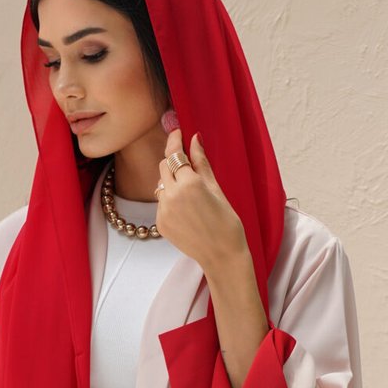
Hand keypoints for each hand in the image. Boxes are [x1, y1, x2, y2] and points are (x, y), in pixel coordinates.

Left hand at [155, 117, 247, 273]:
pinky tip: (187, 211)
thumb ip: (201, 162)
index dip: (174, 140)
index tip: (177, 132)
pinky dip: (170, 201)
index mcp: (190, 183)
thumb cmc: (227, 223)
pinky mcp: (160, 224)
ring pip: (161, 185)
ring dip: (171, 182)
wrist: (222, 256)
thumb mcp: (216, 188)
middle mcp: (172, 195)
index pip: (175, 154)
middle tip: (186, 162)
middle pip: (164, 166)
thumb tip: (194, 138)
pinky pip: (161, 203)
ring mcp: (163, 211)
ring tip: (190, 194)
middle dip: (173, 161)